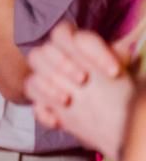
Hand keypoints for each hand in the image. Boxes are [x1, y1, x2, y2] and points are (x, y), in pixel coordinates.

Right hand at [27, 23, 132, 156]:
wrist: (117, 125)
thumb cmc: (121, 94)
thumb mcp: (125, 73)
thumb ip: (119, 55)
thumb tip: (129, 41)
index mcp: (78, 47)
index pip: (69, 35)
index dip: (90, 50)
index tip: (113, 71)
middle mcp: (60, 60)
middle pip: (44, 50)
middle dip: (63, 64)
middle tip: (83, 80)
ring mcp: (49, 81)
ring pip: (33, 73)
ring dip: (48, 86)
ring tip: (68, 100)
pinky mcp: (43, 102)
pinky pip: (31, 103)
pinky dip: (42, 110)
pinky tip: (58, 121)